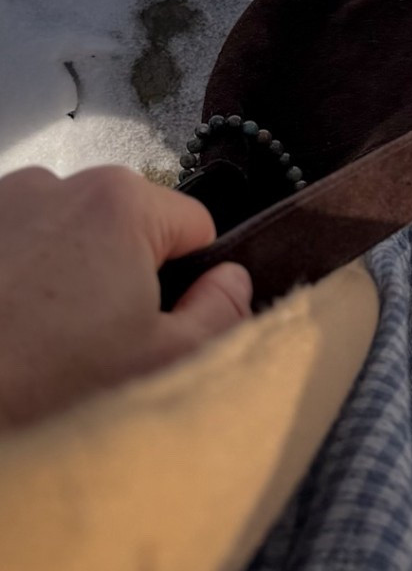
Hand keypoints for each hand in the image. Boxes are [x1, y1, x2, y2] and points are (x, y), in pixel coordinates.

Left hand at [0, 166, 251, 431]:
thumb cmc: (48, 388)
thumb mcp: (165, 366)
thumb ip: (222, 313)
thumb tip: (230, 280)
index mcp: (118, 202)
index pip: (193, 225)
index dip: (191, 280)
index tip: (158, 326)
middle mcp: (51, 182)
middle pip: (122, 226)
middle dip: (120, 276)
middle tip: (95, 345)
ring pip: (62, 238)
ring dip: (62, 278)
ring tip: (39, 343)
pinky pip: (11, 248)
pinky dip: (14, 281)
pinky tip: (7, 332)